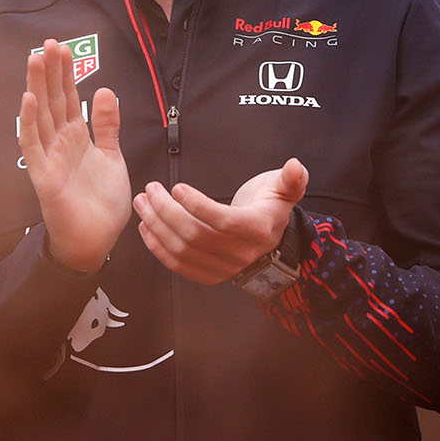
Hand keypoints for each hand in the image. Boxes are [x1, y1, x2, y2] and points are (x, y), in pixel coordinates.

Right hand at [19, 38, 126, 273]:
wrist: (96, 242)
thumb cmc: (101, 203)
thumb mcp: (112, 157)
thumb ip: (107, 125)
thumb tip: (103, 89)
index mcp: (76, 137)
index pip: (69, 98)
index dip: (65, 73)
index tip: (62, 47)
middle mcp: (60, 143)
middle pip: (53, 101)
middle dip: (51, 72)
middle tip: (48, 43)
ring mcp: (50, 158)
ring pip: (41, 117)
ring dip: (37, 88)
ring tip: (35, 61)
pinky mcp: (43, 176)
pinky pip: (33, 146)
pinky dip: (29, 123)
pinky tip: (28, 101)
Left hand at [133, 158, 308, 284]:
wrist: (268, 239)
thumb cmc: (270, 207)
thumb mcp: (284, 189)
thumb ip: (291, 179)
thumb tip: (296, 165)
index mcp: (257, 230)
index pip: (223, 221)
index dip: (198, 205)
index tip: (178, 187)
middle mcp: (240, 253)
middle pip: (196, 235)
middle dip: (167, 212)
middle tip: (150, 190)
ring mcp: (223, 268)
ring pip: (182, 250)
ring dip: (157, 226)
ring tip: (143, 203)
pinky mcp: (209, 275)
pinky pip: (178, 265)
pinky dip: (158, 248)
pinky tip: (146, 228)